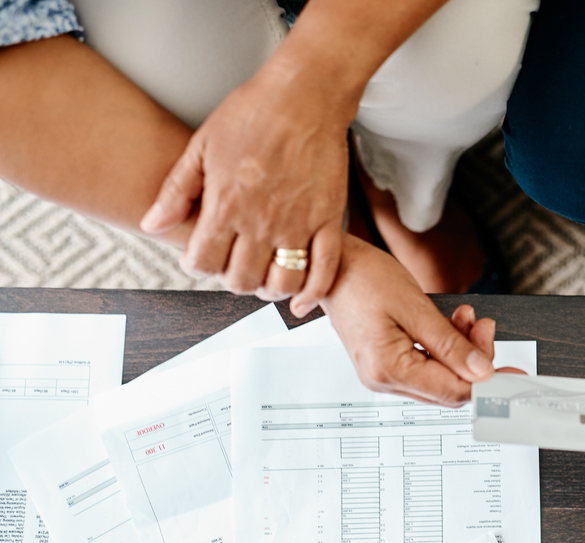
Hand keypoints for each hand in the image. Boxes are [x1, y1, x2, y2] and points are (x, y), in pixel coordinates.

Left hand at [140, 60, 356, 314]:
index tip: (202, 257)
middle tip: (233, 264)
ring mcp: (299, 224)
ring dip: (269, 289)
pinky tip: (301, 301)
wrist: (304, 96)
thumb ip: (177, 190)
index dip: (197, 266)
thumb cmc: (253, 113)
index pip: (204, 263)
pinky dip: (313, 294)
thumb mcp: (202, 146)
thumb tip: (152, 225)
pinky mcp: (329, 221)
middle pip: (241, 280)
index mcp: (226, 204)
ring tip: (264, 278)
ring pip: (282, 283)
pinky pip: (324, 271)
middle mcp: (261, 222)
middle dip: (232, 278)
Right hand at [320, 235, 495, 405]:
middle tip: (484, 326)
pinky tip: (451, 324)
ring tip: (466, 317)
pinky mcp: (386, 364)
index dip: (487, 382)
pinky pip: (427, 366)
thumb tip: (482, 372)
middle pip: (449, 387)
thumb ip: (451, 344)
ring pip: (441, 377)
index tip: (512, 372)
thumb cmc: (363, 278)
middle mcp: (384, 380)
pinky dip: (445, 347)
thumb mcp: (416, 307)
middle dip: (475, 359)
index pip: (452, 391)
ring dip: (461, 349)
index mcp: (388, 369)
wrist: (331, 265)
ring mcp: (383, 375)